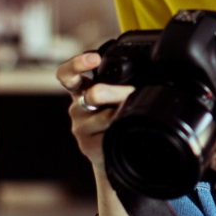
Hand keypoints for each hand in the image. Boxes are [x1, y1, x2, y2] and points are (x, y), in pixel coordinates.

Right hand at [56, 51, 133, 172]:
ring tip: (134, 114)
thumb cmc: (116, 120)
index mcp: (82, 90)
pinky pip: (106, 137)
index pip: (67, 74)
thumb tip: (148, 74)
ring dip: (121, 113)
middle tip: (131, 92)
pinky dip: (118, 133)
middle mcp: (77, 107)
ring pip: (104, 116)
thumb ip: (122, 84)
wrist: (114, 157)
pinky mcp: (88, 147)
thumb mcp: (115, 98)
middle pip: (92, 94)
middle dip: (115, 91)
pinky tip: (124, 132)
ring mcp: (80, 128)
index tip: (95, 58)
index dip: (77, 64)